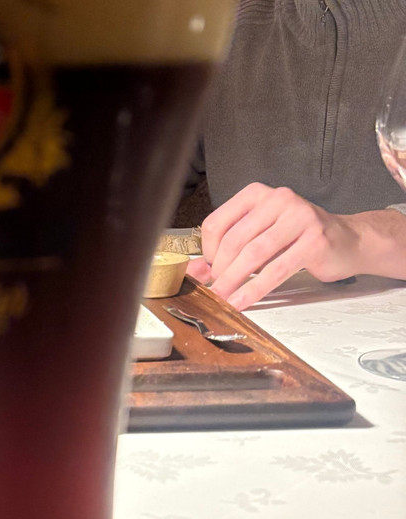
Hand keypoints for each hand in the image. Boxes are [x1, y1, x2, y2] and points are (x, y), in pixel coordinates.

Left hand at [186, 182, 359, 309]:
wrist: (347, 241)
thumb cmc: (297, 239)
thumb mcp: (258, 238)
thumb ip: (225, 252)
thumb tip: (193, 272)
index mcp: (258, 195)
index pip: (217, 223)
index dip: (207, 251)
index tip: (208, 269)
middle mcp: (278, 199)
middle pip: (234, 240)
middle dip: (220, 270)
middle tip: (216, 288)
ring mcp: (299, 217)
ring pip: (254, 254)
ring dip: (234, 281)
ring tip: (223, 298)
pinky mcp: (314, 240)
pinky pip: (277, 269)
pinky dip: (255, 288)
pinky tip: (243, 300)